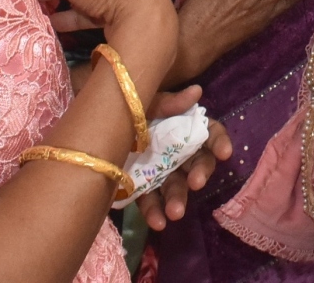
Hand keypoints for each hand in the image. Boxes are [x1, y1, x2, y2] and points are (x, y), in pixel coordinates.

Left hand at [135, 85, 232, 230]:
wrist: (89, 136)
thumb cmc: (123, 112)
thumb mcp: (144, 103)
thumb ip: (169, 102)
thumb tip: (197, 92)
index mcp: (180, 126)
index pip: (208, 133)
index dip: (218, 142)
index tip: (224, 154)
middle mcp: (175, 151)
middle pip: (196, 163)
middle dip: (200, 173)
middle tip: (196, 183)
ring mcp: (159, 172)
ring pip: (176, 186)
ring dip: (178, 199)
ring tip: (175, 213)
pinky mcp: (142, 189)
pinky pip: (152, 202)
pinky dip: (155, 212)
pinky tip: (157, 222)